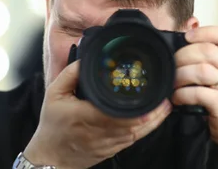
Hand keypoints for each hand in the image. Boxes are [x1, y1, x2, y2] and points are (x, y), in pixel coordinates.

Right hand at [24, 61, 171, 168]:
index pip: (120, 114)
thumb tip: (85, 59)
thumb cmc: (52, 126)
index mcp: (87, 116)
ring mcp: (109, 143)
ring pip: (138, 133)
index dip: (141, 108)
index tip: (152, 96)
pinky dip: (146, 129)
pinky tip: (153, 119)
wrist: (50, 157)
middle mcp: (101, 132)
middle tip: (166, 97)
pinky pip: (133, 140)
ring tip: (165, 106)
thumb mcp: (54, 94)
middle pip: (136, 124)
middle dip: (154, 111)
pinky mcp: (112, 150)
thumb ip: (70, 74)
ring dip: (154, 121)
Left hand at [172, 26, 217, 167]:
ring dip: (180, 76)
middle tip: (169, 67)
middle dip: (182, 56)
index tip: (187, 36)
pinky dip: (182, 95)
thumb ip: (205, 56)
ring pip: (202, 71)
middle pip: (206, 51)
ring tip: (172, 85)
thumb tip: (186, 27)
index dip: (205, 31)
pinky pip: (198, 94)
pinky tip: (176, 99)